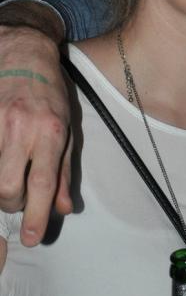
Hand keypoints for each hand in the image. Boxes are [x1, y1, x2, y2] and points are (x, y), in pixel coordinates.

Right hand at [0, 25, 71, 245]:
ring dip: (1, 193)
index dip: (37, 215)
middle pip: (8, 188)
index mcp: (51, 131)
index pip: (42, 183)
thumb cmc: (51, 94)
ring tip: (11, 186)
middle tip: (22, 201)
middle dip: (14, 205)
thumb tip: (63, 208)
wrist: (23, 56)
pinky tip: (3, 166)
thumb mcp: (69, 128)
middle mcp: (21, 130)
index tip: (34, 238)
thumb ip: (65, 170)